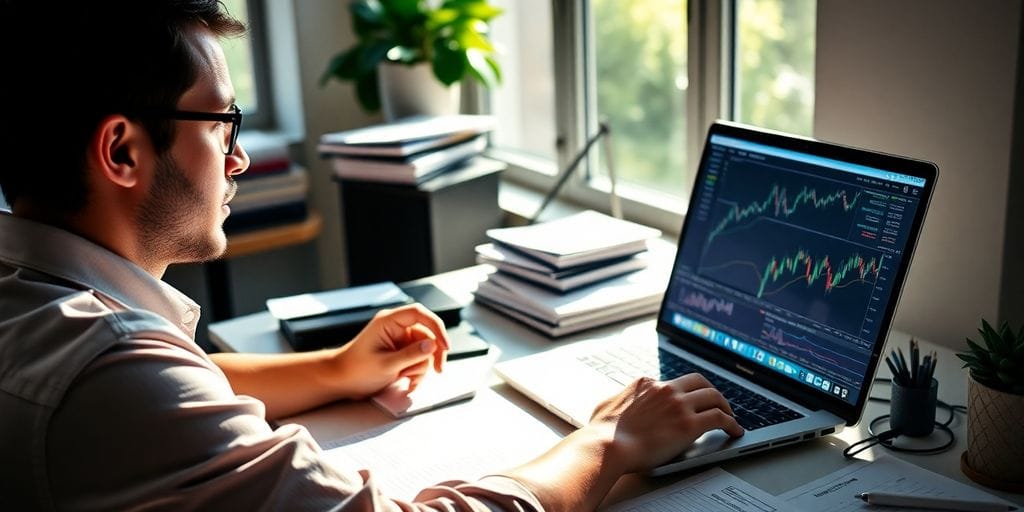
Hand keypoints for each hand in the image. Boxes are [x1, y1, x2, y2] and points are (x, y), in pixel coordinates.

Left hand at [329, 303, 450, 398]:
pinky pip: (419, 359)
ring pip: (426, 350)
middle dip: (433, 354)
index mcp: (389, 321)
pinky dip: (417, 372)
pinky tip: (409, 383)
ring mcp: (400, 340)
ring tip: (408, 381)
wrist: (341, 380)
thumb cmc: (356, 369)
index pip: (419, 314)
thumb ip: (411, 355)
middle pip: (428, 334)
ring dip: (422, 368)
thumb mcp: (386, 364)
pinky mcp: (402, 352)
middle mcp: (397, 327)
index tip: (445, 346)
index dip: (436, 327)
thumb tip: (433, 345)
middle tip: (438, 370)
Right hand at [589, 373, 743, 472]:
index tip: (691, 399)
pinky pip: (719, 418)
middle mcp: (665, 389)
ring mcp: (679, 405)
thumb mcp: (607, 406)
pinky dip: (731, 423)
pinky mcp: (689, 424)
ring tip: (730, 416)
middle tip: (716, 402)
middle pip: (699, 381)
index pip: (673, 382)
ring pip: (713, 396)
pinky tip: (734, 430)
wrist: (606, 446)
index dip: (686, 391)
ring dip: (725, 406)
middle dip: (710, 390)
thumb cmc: (601, 433)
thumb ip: (620, 400)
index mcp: (646, 384)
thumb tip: (619, 402)